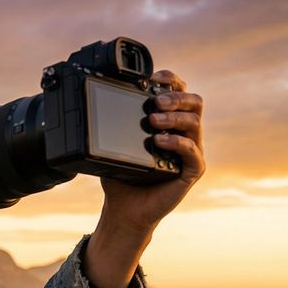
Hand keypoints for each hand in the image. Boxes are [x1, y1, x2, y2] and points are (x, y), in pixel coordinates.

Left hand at [99, 70, 205, 236]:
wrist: (125, 209)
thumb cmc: (122, 177)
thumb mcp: (113, 146)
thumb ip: (110, 125)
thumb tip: (92, 105)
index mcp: (170, 123)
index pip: (179, 93)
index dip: (171, 81)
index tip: (154, 78)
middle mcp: (184, 133)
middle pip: (194, 103)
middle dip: (176, 97)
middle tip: (155, 102)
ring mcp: (191, 151)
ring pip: (194, 123)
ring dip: (173, 118)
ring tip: (152, 121)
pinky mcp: (192, 171)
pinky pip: (192, 152)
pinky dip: (177, 143)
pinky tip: (160, 141)